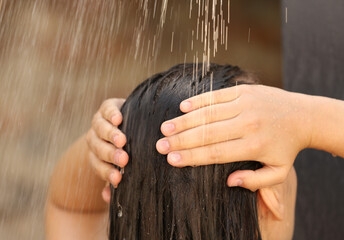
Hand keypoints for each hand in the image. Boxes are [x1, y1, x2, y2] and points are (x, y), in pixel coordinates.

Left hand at [86, 98, 127, 201]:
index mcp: (96, 156)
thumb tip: (107, 197)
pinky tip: (119, 119)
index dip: (107, 173)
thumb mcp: (121, 164)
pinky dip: (111, 114)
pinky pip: (106, 110)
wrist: (123, 121)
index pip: (99, 166)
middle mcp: (95, 139)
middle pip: (98, 147)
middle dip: (110, 154)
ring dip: (110, 135)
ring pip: (100, 128)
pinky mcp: (106, 107)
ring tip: (122, 140)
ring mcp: (99, 122)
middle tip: (123, 159)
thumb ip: (114, 178)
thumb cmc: (125, 149)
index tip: (118, 179)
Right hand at [156, 85, 311, 190]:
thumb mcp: (279, 172)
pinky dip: (199, 101)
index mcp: (254, 146)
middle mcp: (248, 124)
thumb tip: (228, 182)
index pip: (215, 153)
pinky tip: (183, 107)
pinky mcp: (244, 91)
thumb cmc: (287, 147)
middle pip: (206, 133)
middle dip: (180, 140)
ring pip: (208, 114)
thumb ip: (255, 181)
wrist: (304, 116)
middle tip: (160, 145)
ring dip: (184, 121)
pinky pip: (217, 95)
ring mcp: (245, 104)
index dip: (191, 157)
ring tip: (165, 128)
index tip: (171, 160)